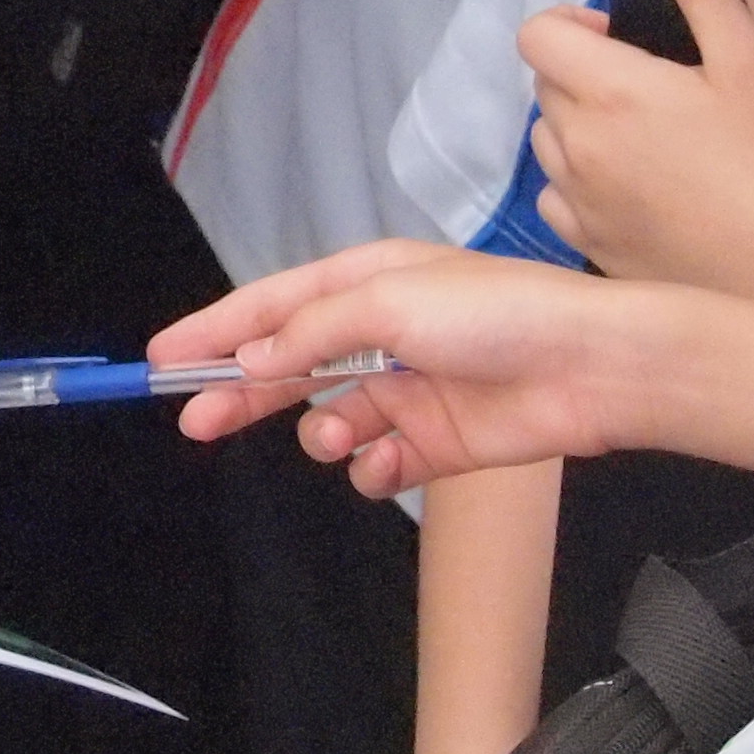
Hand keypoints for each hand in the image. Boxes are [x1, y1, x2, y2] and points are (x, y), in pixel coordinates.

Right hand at [147, 240, 657, 496]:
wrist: (591, 369)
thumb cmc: (500, 314)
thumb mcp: (390, 302)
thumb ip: (311, 330)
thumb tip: (253, 357)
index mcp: (367, 284)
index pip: (270, 307)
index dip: (214, 331)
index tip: (162, 359)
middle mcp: (383, 335)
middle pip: (289, 366)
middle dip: (243, 392)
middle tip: (196, 419)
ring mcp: (409, 390)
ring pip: (331, 420)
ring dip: (322, 432)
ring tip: (335, 437)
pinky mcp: (438, 441)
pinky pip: (380, 464)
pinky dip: (373, 470)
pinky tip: (381, 465)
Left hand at [523, 0, 753, 287]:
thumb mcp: (752, 63)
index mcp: (608, 89)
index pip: (537, 34)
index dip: (569, 22)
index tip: (618, 36)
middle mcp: (576, 143)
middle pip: (544, 85)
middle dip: (580, 70)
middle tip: (645, 84)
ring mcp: (578, 200)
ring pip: (548, 143)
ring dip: (576, 127)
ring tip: (640, 138)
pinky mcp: (589, 247)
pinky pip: (558, 201)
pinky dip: (579, 186)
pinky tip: (631, 191)